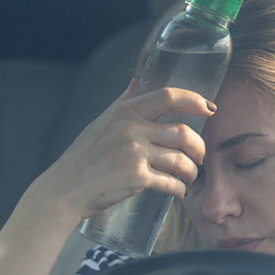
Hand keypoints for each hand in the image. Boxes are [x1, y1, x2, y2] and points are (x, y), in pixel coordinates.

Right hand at [43, 79, 214, 218]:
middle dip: (199, 148)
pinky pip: (171, 182)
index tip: (209, 108)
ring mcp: (135, 154)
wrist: (65, 189)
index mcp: (125, 112)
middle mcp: (132, 129)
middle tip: (199, 158)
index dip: (194, 100)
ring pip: (182, 160)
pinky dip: (180, 190)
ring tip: (189, 178)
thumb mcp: (100, 122)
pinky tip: (179, 192)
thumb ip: (121, 102)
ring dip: (192, 172)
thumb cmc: (83, 158)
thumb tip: (136, 82)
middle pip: (184, 133)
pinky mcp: (137, 178)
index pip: (168, 96)